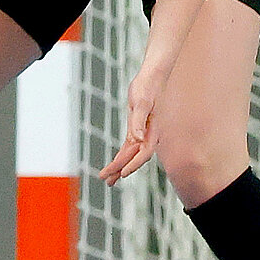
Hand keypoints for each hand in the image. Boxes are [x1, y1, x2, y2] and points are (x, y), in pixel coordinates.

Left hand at [99, 67, 163, 184]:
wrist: (152, 77)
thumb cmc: (147, 88)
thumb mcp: (141, 103)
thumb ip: (139, 121)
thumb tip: (138, 139)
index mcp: (152, 131)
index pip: (143, 154)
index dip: (133, 165)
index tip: (122, 174)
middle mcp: (149, 135)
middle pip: (134, 157)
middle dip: (120, 170)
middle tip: (107, 182)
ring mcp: (143, 133)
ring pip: (130, 154)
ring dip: (120, 166)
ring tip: (108, 179)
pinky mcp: (137, 128)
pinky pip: (129, 146)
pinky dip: (122, 155)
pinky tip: (115, 162)